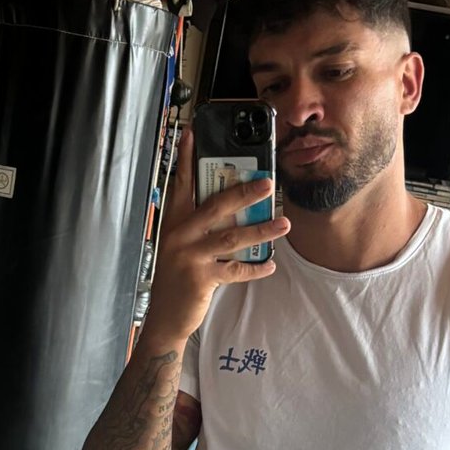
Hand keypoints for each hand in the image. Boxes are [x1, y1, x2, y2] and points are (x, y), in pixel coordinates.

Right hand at [143, 128, 291, 347]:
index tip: (192, 133)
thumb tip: (233, 207)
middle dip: (245, 193)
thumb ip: (199, 225)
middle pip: (216, 207)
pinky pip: (236, 270)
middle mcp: (180, 235)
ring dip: (261, 231)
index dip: (185, 158)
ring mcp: (189, 256)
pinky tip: (270, 265)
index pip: (180, 183)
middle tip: (269, 184)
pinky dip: (255, 268)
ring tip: (283, 224)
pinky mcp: (201, 278)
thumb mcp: (180, 245)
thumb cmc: (177, 277)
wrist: (166, 316)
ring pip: (232, 237)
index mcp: (174, 222)